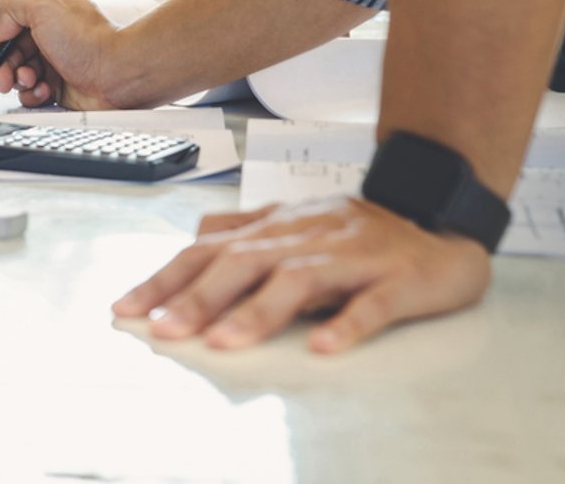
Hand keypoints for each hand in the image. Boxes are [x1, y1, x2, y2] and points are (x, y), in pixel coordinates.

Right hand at [0, 0, 124, 109]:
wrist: (116, 73)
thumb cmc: (88, 40)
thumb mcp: (42, 6)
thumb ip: (12, 7)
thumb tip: (0, 27)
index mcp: (48, 16)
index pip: (12, 28)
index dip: (2, 41)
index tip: (1, 50)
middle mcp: (52, 39)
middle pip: (12, 55)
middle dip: (6, 66)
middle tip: (5, 77)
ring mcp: (55, 65)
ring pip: (20, 77)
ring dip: (20, 81)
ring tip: (32, 80)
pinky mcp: (59, 90)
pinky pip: (33, 95)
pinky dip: (34, 95)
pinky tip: (45, 91)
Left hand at [112, 197, 491, 352]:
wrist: (437, 217)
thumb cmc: (356, 230)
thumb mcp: (294, 222)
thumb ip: (245, 228)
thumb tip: (194, 235)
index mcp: (274, 229)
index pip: (206, 251)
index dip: (165, 279)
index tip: (126, 309)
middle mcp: (303, 238)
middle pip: (242, 263)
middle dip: (198, 298)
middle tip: (163, 331)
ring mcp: (351, 257)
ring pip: (298, 280)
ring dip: (257, 312)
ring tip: (223, 343)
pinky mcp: (397, 279)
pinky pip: (371, 304)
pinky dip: (346, 324)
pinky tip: (323, 348)